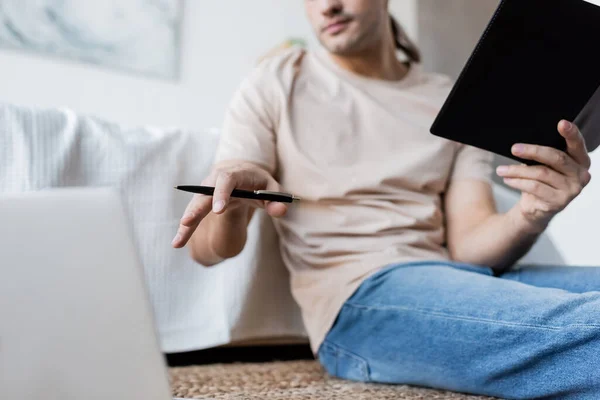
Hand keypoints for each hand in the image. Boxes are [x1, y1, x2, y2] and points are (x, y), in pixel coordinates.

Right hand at [172, 162, 287, 247]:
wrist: (241, 173)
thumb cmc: (259, 182)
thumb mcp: (272, 188)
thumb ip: (276, 199)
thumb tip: (281, 210)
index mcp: (235, 174)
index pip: (226, 180)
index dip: (221, 194)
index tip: (218, 210)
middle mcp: (216, 180)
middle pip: (204, 193)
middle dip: (196, 208)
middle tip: (187, 222)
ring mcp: (206, 191)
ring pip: (194, 206)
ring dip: (186, 223)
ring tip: (177, 242)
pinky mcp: (202, 202)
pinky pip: (193, 215)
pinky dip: (186, 229)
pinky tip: (177, 243)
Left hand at [496, 120, 591, 232]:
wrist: (537, 207)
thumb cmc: (541, 180)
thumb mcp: (544, 165)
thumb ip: (544, 154)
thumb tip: (523, 144)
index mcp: (581, 160)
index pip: (577, 144)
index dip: (571, 133)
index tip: (561, 123)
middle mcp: (581, 174)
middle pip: (556, 158)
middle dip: (532, 151)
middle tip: (514, 148)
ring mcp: (572, 189)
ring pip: (541, 173)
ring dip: (517, 170)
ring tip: (501, 170)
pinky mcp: (559, 201)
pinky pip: (535, 187)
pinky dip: (518, 182)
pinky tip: (507, 179)